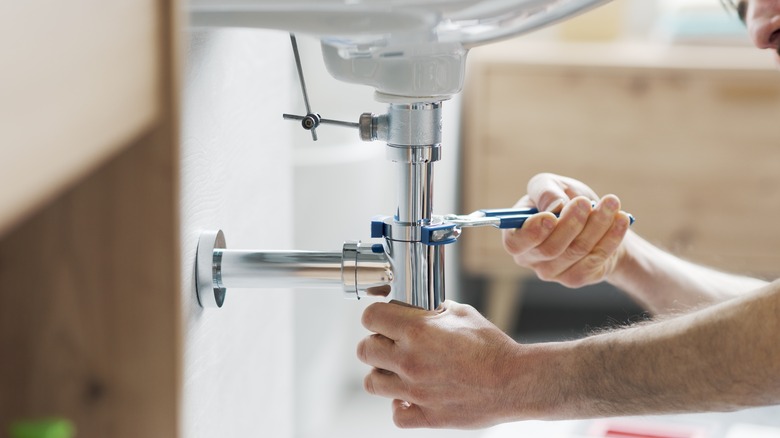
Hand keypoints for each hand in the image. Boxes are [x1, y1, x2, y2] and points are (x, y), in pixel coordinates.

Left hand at [357, 300, 523, 428]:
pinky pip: (396, 414)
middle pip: (365, 350)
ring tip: (398, 370)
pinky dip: (400, 406)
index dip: (375, 316)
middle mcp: (410, 361)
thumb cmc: (493, 347)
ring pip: (372, 382)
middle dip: (375, 343)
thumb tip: (419, 308)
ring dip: (382, 373)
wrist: (515, 382)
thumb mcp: (462, 314)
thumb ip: (434, 311)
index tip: (382, 319)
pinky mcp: (427, 416)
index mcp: (418, 332)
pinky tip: (410, 397)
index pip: (371, 317)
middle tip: (390, 344)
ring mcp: (416, 391)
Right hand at [502, 173, 631, 287]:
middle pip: (550, 249)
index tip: (551, 216)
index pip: (515, 243)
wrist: (595, 220)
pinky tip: (620, 219)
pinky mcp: (574, 278)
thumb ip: (545, 190)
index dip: (532, 232)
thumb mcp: (552, 184)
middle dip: (571, 223)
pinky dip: (611, 237)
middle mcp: (530, 258)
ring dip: (596, 225)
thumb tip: (554, 205)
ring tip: (611, 202)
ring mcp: (552, 272)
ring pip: (576, 251)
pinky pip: (594, 260)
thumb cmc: (566, 200)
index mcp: (517, 235)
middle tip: (586, 202)